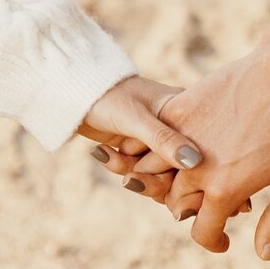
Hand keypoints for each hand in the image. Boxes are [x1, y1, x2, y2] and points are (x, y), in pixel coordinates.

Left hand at [77, 75, 203, 182]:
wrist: (74, 91)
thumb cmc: (108, 96)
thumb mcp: (135, 118)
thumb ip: (163, 140)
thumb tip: (194, 162)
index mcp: (185, 112)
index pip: (195, 153)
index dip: (178, 173)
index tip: (153, 175)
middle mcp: (176, 127)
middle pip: (177, 169)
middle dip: (149, 177)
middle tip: (128, 177)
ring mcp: (157, 138)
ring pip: (156, 172)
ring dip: (130, 170)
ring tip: (107, 155)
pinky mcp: (140, 146)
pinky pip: (139, 169)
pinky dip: (120, 165)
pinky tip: (101, 151)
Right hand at [138, 38, 269, 256]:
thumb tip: (263, 254)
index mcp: (225, 190)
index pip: (202, 232)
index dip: (213, 241)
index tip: (222, 239)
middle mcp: (197, 167)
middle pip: (178, 203)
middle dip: (193, 210)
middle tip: (211, 205)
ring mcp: (183, 136)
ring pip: (158, 172)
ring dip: (170, 180)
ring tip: (190, 179)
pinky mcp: (178, 109)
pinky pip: (158, 137)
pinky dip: (162, 148)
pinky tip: (180, 147)